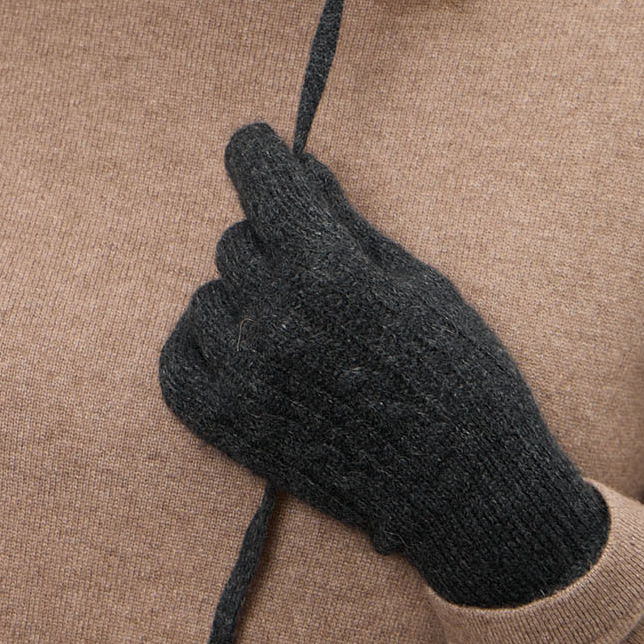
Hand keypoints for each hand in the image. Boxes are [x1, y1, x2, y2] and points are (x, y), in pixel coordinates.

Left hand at [158, 122, 608, 606]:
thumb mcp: (416, 283)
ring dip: (246, 300)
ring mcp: (243, 377)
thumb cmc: (458, 379)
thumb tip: (297, 167)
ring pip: (211, 295)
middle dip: (276, 247)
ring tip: (299, 332)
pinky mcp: (223, 425)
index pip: (260, 179)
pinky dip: (205, 345)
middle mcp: (275, 323)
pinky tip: (244, 347)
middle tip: (322, 281)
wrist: (464, 496)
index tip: (258, 147)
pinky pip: (179, 356)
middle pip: (239, 240)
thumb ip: (344, 223)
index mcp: (329, 278)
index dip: (258, 154)